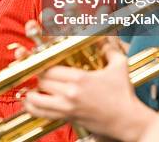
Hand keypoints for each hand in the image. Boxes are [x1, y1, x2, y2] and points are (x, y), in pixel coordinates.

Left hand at [23, 40, 154, 140]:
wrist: (128, 121)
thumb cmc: (124, 94)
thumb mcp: (120, 66)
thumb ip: (110, 48)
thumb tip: (104, 36)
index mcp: (80, 78)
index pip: (49, 67)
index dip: (43, 64)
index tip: (43, 62)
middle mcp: (70, 92)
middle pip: (42, 81)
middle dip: (38, 76)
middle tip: (40, 74)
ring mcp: (68, 107)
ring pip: (36, 99)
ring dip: (31, 93)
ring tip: (31, 89)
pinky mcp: (68, 119)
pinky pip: (42, 114)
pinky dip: (32, 109)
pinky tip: (30, 104)